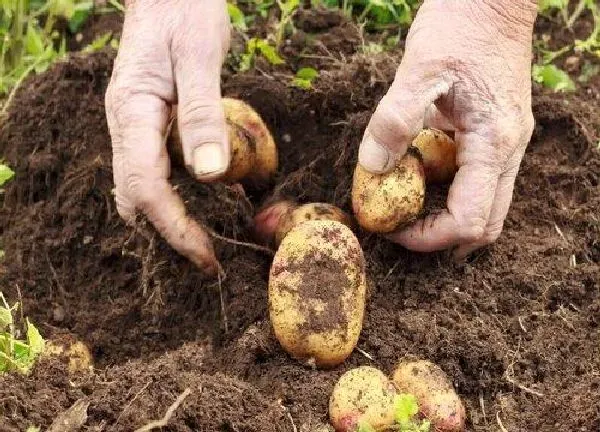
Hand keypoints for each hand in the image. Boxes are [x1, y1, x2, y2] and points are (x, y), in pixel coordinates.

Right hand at [105, 0, 230, 275]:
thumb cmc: (184, 12)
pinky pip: (156, 171)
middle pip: (136, 197)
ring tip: (209, 242)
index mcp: (132, 112)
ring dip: (171, 220)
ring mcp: (134, 126)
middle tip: (210, 260)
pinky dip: (178, 196)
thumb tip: (208, 172)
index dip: (174, 227)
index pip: (144, 187)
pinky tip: (210, 201)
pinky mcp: (150, 124)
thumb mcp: (199, 57)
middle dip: (170, 233)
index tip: (206, 255)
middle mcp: (125, 125)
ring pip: (142, 189)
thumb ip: (202, 114)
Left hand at [358, 0, 536, 258]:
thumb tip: (372, 170)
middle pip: (483, 224)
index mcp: (494, 143)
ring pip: (481, 204)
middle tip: (396, 223)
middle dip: (438, 235)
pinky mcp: (495, 134)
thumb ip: (394, 121)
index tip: (389, 226)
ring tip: (401, 199)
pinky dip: (445, 188)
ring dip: (442, 213)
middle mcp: (508, 151)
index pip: (469, 220)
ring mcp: (506, 144)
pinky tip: (415, 170)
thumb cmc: (460, 26)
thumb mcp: (418, 69)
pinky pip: (475, 179)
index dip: (428, 236)